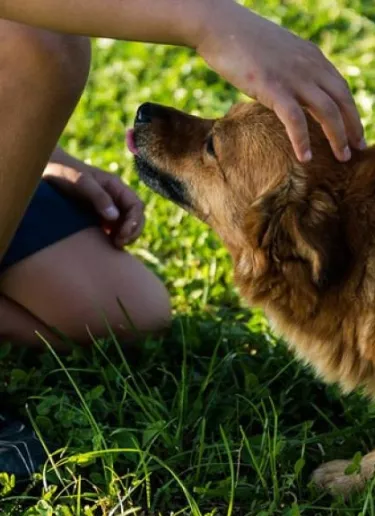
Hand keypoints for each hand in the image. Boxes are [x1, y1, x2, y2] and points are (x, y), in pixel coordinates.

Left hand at [44, 151, 144, 247]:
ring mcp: (108, 207)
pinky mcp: (98, 216)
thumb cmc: (63, 173)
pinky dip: (114, 237)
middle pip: (136, 217)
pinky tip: (106, 245)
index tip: (122, 235)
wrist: (45, 171)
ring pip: (127, 224)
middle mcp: (115, 197)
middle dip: (132, 232)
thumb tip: (114, 216)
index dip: (134, 222)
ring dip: (125, 236)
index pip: (136, 206)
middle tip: (119, 244)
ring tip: (113, 246)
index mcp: (115, 186)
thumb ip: (99, 197)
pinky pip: (114, 229)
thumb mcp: (80, 182)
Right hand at [196, 1, 364, 162]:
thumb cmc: (242, 42)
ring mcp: (293, 77)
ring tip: (342, 158)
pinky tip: (305, 158)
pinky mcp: (273, 88)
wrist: (221, 27)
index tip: (354, 131)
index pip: (341, 88)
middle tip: (358, 149)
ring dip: (337, 137)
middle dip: (353, 127)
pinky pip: (295, 119)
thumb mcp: (277, 54)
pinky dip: (302, 140)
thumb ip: (291, 70)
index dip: (351, 111)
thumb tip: (290, 90)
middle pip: (342, 100)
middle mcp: (309, 66)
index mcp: (312, 57)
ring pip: (327, 111)